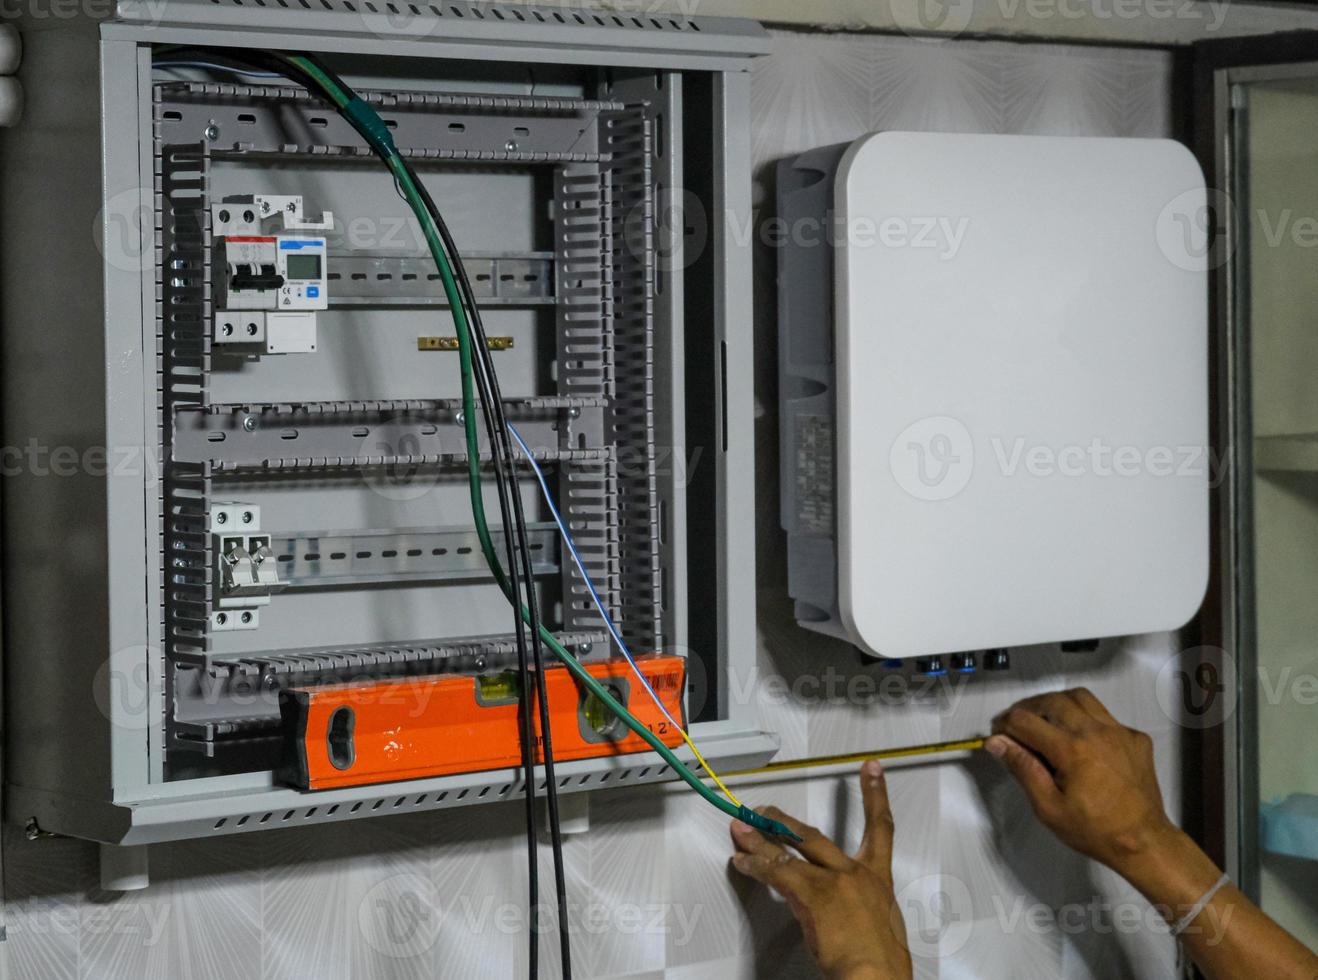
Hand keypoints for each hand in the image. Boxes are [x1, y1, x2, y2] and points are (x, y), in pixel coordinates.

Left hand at [729, 761, 912, 979]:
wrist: (876, 974)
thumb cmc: (881, 959)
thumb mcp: (880, 922)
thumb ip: (858, 903)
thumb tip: (838, 908)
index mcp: (878, 878)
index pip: (881, 828)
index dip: (876, 795)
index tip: (871, 769)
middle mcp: (855, 872)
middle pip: (816, 835)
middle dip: (786, 821)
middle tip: (765, 808)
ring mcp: (833, 881)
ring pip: (790, 851)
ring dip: (761, 840)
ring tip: (740, 828)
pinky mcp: (812, 894)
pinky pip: (777, 872)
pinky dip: (756, 865)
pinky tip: (742, 860)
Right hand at [985, 687, 1177, 877]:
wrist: (1143, 841)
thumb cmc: (1093, 830)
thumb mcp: (1048, 807)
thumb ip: (1022, 768)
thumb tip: (996, 742)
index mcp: (1072, 750)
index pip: (1025, 720)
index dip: (1005, 725)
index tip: (999, 736)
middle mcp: (1096, 732)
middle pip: (1052, 700)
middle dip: (1028, 708)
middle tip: (1018, 726)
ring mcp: (1120, 732)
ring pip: (1081, 698)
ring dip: (1058, 704)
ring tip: (1047, 723)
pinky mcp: (1135, 738)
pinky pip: (1105, 715)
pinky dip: (1086, 719)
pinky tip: (1082, 740)